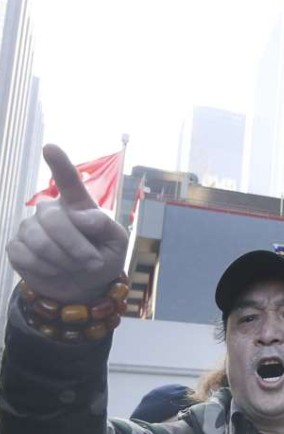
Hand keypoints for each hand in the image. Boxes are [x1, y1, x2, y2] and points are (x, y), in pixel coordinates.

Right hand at [7, 145, 127, 303]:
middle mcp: (50, 210)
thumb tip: (82, 216)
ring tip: (75, 266)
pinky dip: (48, 270)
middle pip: (54, 220)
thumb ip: (105, 226)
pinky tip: (56, 270)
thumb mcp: (116, 243)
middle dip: (77, 246)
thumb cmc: (103, 257)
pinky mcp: (16, 246)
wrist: (85, 285)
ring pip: (40, 242)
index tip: (50, 147)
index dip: (60, 164)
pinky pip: (27, 257)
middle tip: (94, 262)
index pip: (68, 180)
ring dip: (64, 261)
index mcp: (77, 204)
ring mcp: (29, 227)